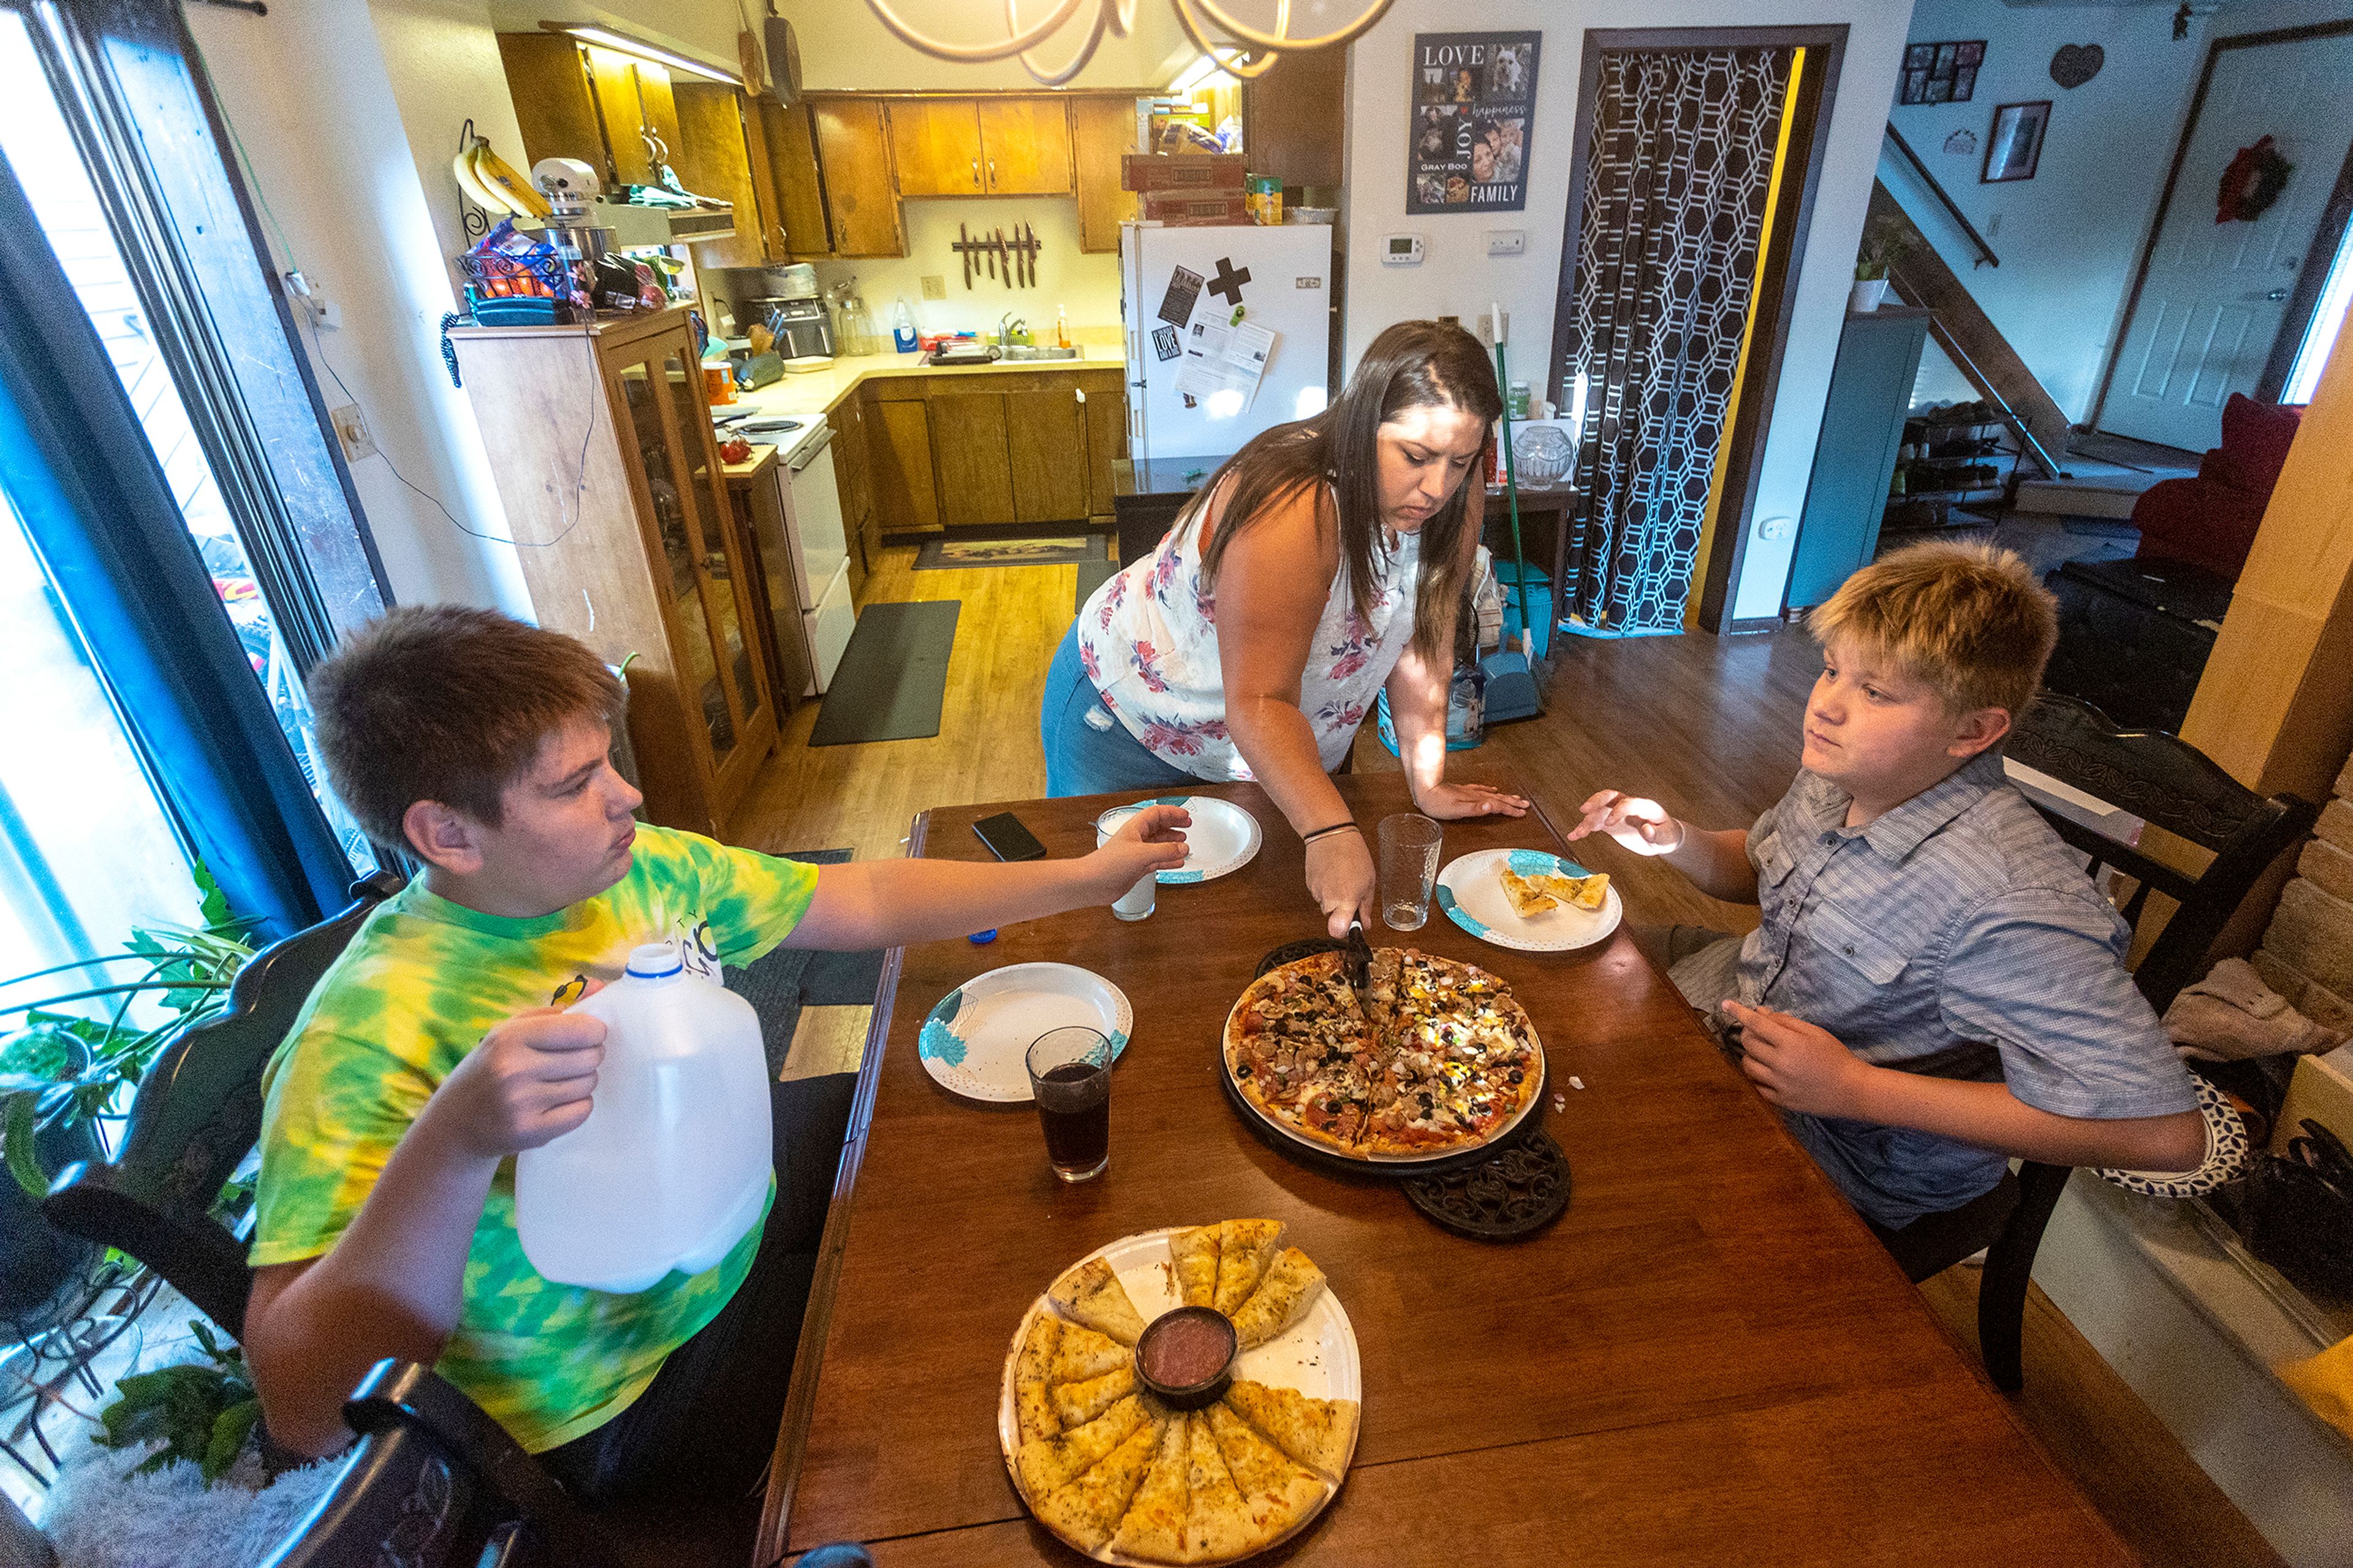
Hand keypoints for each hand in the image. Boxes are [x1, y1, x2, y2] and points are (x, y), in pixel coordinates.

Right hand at [424, 986, 607, 1159]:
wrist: (456, 1123)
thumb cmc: (491, 1068)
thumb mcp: (510, 1032)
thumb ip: (554, 1011)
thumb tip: (599, 986)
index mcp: (510, 1037)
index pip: (580, 1029)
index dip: (594, 1032)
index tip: (590, 1035)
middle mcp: (515, 1069)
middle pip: (589, 1058)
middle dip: (590, 1056)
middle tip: (575, 1060)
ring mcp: (522, 1103)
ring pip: (587, 1084)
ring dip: (583, 1081)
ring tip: (561, 1081)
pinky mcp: (530, 1132)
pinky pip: (582, 1112)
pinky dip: (579, 1106)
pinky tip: (559, 1102)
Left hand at [1087, 804, 1190, 902]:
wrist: (1093, 883)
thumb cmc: (1107, 864)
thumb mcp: (1141, 854)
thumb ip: (1164, 851)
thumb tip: (1182, 848)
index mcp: (1135, 828)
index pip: (1156, 813)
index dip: (1171, 813)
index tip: (1185, 815)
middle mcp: (1136, 839)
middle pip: (1159, 827)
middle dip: (1173, 825)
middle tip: (1187, 826)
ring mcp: (1137, 854)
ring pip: (1159, 845)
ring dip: (1172, 844)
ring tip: (1184, 844)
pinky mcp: (1137, 868)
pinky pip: (1157, 861)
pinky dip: (1168, 861)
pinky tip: (1176, 862)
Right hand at [1306, 830, 1376, 937]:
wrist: (1330, 833)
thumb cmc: (1353, 854)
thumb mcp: (1369, 881)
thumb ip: (1365, 907)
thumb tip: (1365, 924)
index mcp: (1346, 900)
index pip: (1337, 931)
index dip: (1344, 933)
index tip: (1351, 927)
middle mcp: (1328, 899)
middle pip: (1333, 918)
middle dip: (1342, 910)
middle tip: (1352, 893)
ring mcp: (1316, 892)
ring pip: (1326, 905)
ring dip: (1334, 897)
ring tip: (1342, 878)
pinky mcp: (1309, 884)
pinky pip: (1319, 893)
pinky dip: (1326, 887)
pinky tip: (1332, 873)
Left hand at [1412, 781, 1528, 819]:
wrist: (1424, 790)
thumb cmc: (1438, 803)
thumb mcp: (1456, 810)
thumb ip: (1475, 809)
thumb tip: (1491, 806)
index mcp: (1476, 800)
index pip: (1498, 806)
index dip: (1511, 810)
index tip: (1522, 812)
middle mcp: (1475, 794)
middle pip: (1499, 798)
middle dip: (1513, 802)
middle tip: (1525, 805)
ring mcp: (1470, 791)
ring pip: (1492, 794)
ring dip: (1505, 797)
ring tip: (1515, 798)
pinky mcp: (1463, 790)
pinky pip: (1481, 789)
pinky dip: (1489, 790)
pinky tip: (1492, 789)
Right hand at [1565, 789, 1684, 855]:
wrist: (1661, 838)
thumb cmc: (1666, 835)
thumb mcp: (1666, 837)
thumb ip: (1657, 834)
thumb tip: (1646, 830)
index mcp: (1644, 806)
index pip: (1628, 803)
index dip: (1617, 811)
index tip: (1609, 823)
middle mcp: (1628, 805)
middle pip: (1609, 796)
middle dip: (1596, 801)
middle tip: (1584, 809)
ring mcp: (1617, 813)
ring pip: (1598, 810)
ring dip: (1587, 820)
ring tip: (1577, 833)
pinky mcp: (1610, 822)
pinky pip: (1595, 822)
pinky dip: (1584, 828)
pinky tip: (1574, 836)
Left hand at [1722, 1001, 1874, 1118]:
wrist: (1852, 1090)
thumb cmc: (1836, 1057)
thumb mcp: (1815, 1033)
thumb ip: (1786, 1022)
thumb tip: (1761, 1012)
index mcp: (1790, 1044)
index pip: (1756, 1024)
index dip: (1739, 1012)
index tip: (1725, 1004)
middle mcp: (1780, 1064)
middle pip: (1748, 1044)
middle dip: (1749, 1033)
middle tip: (1758, 1032)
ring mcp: (1779, 1085)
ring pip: (1747, 1066)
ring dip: (1751, 1055)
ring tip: (1764, 1053)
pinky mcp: (1780, 1101)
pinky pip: (1756, 1086)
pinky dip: (1757, 1076)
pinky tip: (1767, 1071)